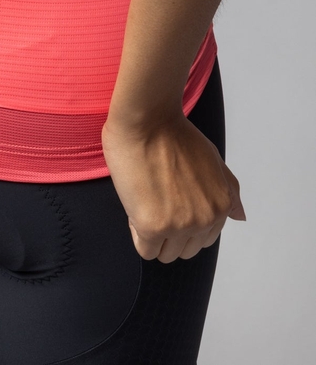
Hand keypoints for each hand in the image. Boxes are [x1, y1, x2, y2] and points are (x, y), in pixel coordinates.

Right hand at [101, 109, 245, 262]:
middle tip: (154, 201)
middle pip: (184, 250)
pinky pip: (144, 248)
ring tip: (144, 203)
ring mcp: (179, 225)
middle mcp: (204, 220)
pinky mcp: (152, 226)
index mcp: (220, 206)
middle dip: (169, 233)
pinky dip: (137, 234)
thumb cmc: (174, 133)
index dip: (182, 221)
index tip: (169, 200)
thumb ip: (228, 190)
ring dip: (153, 236)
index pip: (203, 238)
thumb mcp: (213, 159)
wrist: (146, 121)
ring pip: (164, 254)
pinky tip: (135, 207)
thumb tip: (239, 215)